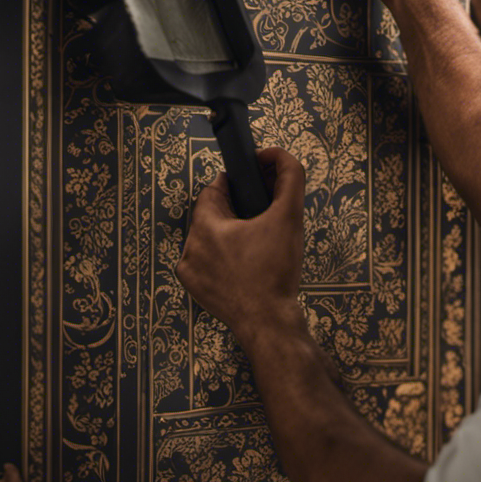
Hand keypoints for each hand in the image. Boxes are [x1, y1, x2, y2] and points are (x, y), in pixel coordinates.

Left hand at [176, 147, 305, 340]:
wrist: (270, 324)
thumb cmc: (275, 273)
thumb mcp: (289, 217)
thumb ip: (289, 179)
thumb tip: (281, 157)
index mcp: (206, 227)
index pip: (213, 190)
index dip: (234, 183)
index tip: (253, 186)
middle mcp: (191, 248)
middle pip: (211, 214)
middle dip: (235, 210)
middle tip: (261, 215)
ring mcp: (191, 273)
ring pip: (210, 240)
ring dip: (229, 235)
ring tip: (256, 240)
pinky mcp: (197, 292)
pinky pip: (208, 265)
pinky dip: (224, 261)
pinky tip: (246, 264)